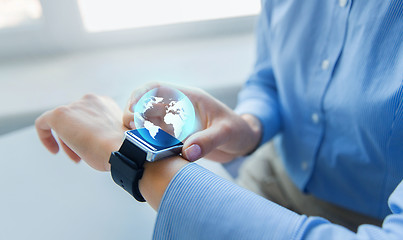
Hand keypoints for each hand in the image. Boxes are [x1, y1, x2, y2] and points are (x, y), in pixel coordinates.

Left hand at [35, 94, 126, 170]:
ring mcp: (75, 106)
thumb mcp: (115, 135)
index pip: (88, 116)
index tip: (90, 146)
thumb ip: (104, 131)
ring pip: (62, 124)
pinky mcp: (60, 115)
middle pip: (74, 119)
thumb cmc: (121, 147)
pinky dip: (45, 136)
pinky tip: (53, 150)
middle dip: (77, 138)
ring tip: (77, 157)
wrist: (122, 148)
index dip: (87, 133)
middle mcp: (90, 100)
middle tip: (82, 156)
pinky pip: (43, 123)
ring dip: (68, 141)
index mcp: (105, 103)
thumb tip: (96, 141)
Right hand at [123, 82, 261, 162]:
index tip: (132, 112)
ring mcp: (176, 122)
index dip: (140, 96)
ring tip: (136, 143)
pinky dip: (148, 141)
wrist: (244, 140)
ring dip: (138, 129)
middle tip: (131, 131)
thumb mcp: (226, 133)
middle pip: (145, 103)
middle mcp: (178, 108)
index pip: (156, 88)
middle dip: (133, 114)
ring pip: (147, 120)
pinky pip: (156, 135)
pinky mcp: (176, 136)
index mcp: (188, 98)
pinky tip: (147, 151)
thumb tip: (186, 153)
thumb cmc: (238, 131)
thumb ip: (207, 141)